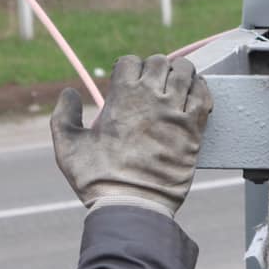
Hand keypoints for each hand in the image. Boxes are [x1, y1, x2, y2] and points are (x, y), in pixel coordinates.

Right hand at [51, 54, 212, 215]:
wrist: (132, 206)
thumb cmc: (98, 179)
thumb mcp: (68, 147)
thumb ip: (64, 115)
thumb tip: (69, 93)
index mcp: (122, 96)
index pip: (130, 61)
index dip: (127, 69)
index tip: (126, 84)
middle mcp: (152, 98)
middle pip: (159, 62)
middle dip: (153, 70)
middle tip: (151, 87)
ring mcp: (176, 112)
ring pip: (186, 71)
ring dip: (180, 74)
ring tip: (173, 88)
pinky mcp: (195, 130)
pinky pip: (205, 95)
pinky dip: (201, 90)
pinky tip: (192, 99)